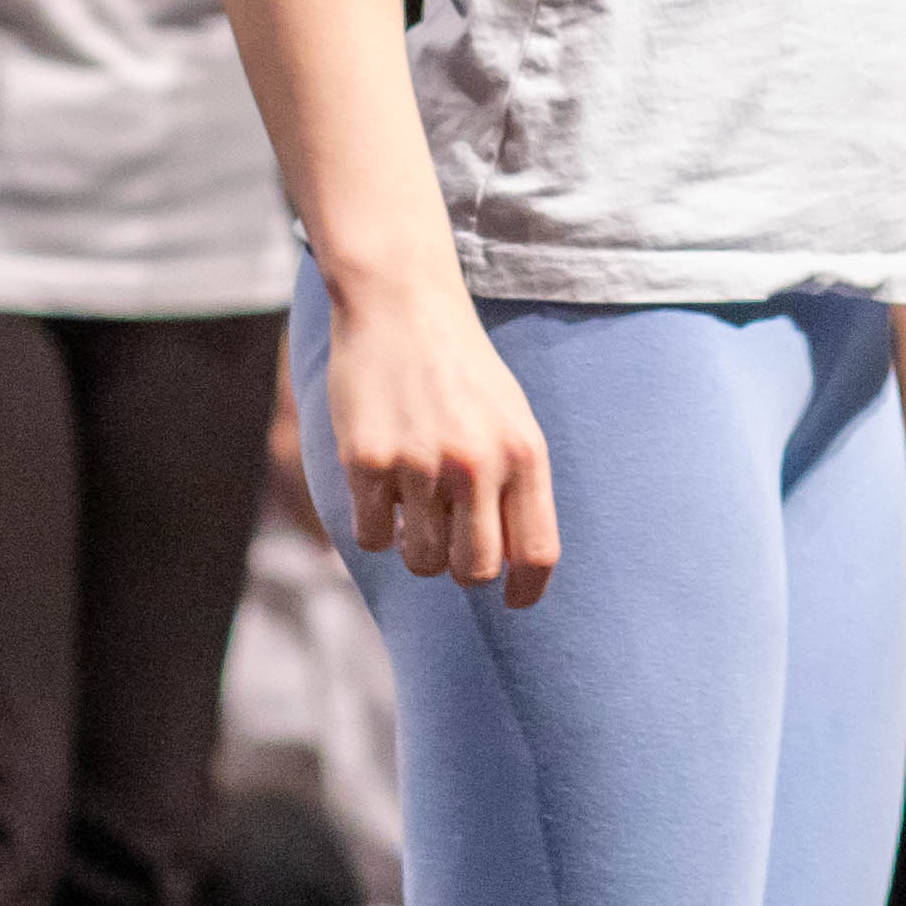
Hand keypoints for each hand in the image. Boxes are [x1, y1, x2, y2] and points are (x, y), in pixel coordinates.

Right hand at [324, 278, 558, 604]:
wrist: (401, 303)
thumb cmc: (460, 368)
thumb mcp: (510, 417)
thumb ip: (516, 484)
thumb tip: (512, 565)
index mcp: (523, 452)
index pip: (537, 552)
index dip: (526, 591)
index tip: (514, 602)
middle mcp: (477, 462)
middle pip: (476, 571)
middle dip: (463, 570)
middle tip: (449, 543)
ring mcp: (420, 463)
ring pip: (421, 561)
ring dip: (416, 549)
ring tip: (413, 506)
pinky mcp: (368, 461)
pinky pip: (373, 536)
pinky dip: (375, 525)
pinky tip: (379, 485)